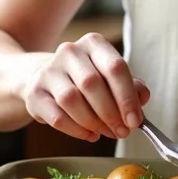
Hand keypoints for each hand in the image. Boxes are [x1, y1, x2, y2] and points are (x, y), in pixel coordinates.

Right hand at [22, 32, 149, 142]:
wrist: (46, 78)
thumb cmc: (86, 79)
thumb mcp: (110, 76)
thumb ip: (130, 86)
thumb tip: (143, 97)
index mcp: (93, 43)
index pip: (115, 67)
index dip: (127, 97)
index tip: (135, 121)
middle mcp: (69, 51)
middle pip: (93, 84)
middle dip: (111, 113)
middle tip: (121, 132)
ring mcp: (49, 71)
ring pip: (72, 100)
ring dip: (93, 122)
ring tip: (104, 132)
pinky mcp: (34, 92)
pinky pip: (57, 117)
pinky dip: (76, 130)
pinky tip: (89, 135)